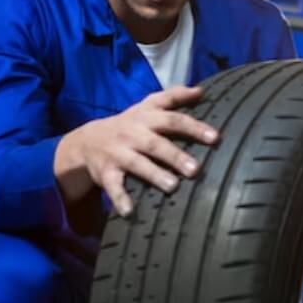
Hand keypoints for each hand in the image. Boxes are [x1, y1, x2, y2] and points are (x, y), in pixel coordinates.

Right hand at [55, 85, 217, 216]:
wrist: (87, 141)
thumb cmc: (130, 124)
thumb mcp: (147, 106)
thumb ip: (173, 97)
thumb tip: (201, 90)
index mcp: (146, 118)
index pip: (173, 120)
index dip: (194, 127)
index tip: (214, 138)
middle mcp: (133, 134)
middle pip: (156, 144)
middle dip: (175, 156)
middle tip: (195, 169)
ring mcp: (118, 154)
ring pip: (137, 164)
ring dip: (154, 174)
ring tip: (172, 186)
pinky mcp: (106, 173)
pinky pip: (113, 187)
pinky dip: (120, 199)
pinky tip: (130, 212)